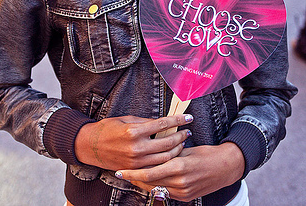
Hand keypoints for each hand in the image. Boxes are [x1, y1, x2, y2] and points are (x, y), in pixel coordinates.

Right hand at [74, 113, 192, 171]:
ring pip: (165, 158)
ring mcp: (136, 161)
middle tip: (187, 131)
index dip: (177, 120)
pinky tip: (171, 155)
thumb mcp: (126, 119)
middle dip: (180, 136)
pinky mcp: (135, 170)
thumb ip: (145, 122)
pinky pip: (156, 167)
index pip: (162, 124)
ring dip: (176, 149)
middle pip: (167, 143)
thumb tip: (162, 122)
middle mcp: (137, 147)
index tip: (188, 117)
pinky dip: (166, 161)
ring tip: (182, 142)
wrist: (91, 146)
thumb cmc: (108, 129)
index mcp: (134, 131)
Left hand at [116, 142, 244, 201]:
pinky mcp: (185, 197)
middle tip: (120, 173)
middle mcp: (180, 181)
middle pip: (150, 182)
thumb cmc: (206, 154)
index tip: (121, 169)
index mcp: (179, 166)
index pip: (149, 172)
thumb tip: (152, 148)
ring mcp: (183, 191)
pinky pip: (165, 192)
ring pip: (156, 189)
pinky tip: (146, 181)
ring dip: (142, 183)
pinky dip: (154, 187)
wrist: (225, 168)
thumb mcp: (186, 149)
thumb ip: (169, 152)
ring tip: (130, 176)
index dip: (133, 172)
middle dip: (133, 179)